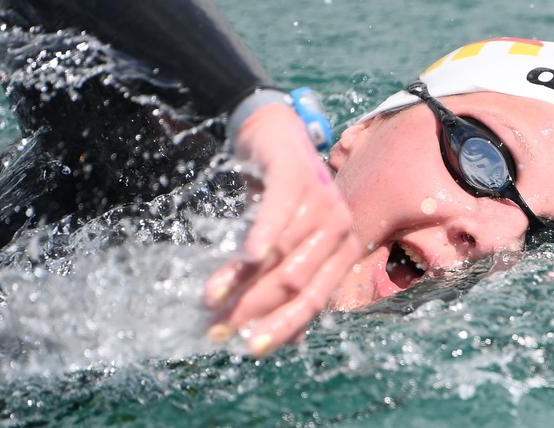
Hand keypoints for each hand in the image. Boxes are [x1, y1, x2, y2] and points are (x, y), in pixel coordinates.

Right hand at [203, 103, 363, 356]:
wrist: (273, 133)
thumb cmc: (280, 197)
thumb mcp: (287, 242)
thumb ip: (291, 283)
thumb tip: (291, 341)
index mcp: (343, 249)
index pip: (314, 300)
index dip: (282, 326)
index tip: (249, 348)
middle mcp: (341, 227)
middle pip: (295, 282)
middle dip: (253, 309)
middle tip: (216, 327)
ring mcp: (324, 200)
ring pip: (280, 255)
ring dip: (242, 281)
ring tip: (209, 300)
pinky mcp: (298, 176)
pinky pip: (278, 214)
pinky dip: (261, 238)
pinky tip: (245, 257)